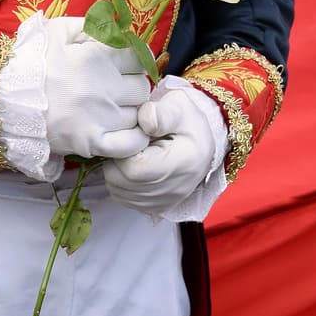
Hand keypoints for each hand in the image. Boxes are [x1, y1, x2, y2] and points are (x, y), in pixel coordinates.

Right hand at [39, 17, 149, 160]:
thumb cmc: (28, 61)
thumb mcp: (57, 30)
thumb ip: (92, 25)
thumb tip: (119, 27)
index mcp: (98, 57)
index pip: (138, 58)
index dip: (131, 61)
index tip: (120, 66)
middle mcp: (105, 87)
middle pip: (141, 88)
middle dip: (130, 86)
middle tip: (112, 89)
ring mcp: (100, 117)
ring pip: (137, 114)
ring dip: (127, 111)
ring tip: (109, 109)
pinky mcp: (92, 143)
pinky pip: (131, 144)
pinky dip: (135, 139)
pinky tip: (124, 131)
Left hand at [101, 83, 221, 211]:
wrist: (199, 144)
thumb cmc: (186, 122)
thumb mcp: (179, 107)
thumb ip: (160, 112)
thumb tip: (144, 121)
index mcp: (183, 163)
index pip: (134, 167)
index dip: (122, 150)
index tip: (131, 137)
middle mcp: (174, 190)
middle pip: (121, 181)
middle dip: (116, 159)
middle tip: (129, 144)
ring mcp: (164, 202)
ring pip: (117, 191)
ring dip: (116, 171)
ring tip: (132, 155)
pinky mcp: (155, 208)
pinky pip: (122, 198)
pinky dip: (120, 183)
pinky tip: (134, 167)